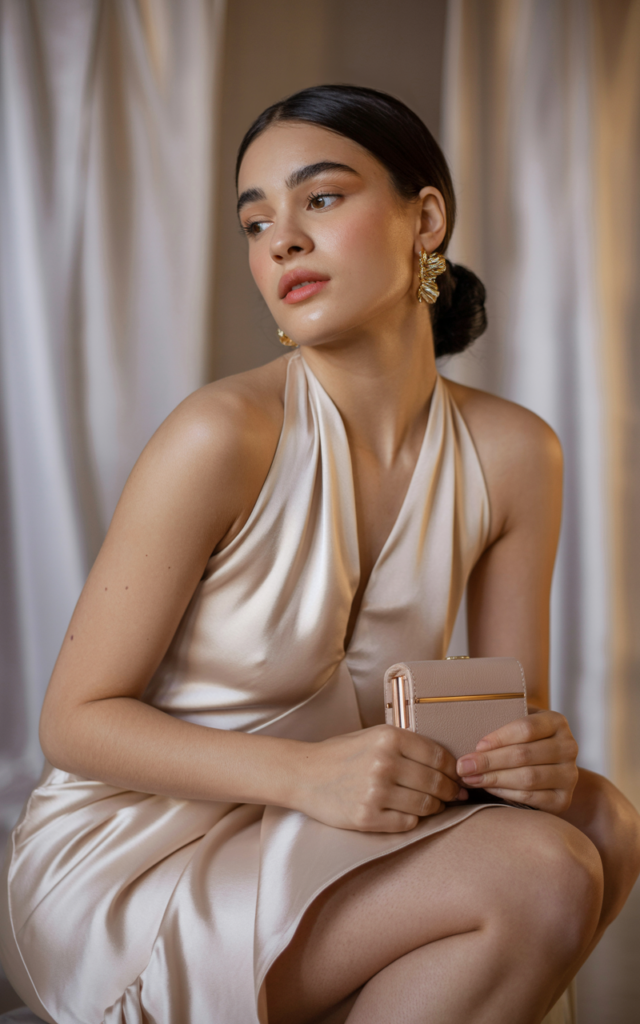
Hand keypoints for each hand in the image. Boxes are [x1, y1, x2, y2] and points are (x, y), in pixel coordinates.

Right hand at [296, 725, 464, 832]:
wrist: (304, 774)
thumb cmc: (340, 755)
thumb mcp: (373, 736)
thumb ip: (406, 745)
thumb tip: (446, 765)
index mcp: (388, 738)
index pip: (438, 757)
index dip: (454, 770)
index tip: (459, 777)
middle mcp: (384, 763)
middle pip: (436, 783)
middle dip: (451, 792)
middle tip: (456, 795)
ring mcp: (375, 792)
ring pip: (425, 805)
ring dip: (435, 807)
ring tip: (435, 805)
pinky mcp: (367, 817)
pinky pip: (407, 822)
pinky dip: (413, 819)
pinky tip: (409, 813)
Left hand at [456, 711, 578, 813]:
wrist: (552, 770)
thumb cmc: (526, 742)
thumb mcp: (520, 725)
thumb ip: (503, 720)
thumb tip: (468, 721)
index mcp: (557, 722)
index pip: (526, 728)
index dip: (499, 737)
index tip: (477, 746)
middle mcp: (568, 747)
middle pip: (524, 755)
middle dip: (489, 762)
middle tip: (463, 766)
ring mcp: (569, 775)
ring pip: (527, 778)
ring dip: (494, 779)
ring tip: (470, 779)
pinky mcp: (563, 799)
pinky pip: (531, 797)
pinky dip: (505, 793)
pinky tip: (488, 788)